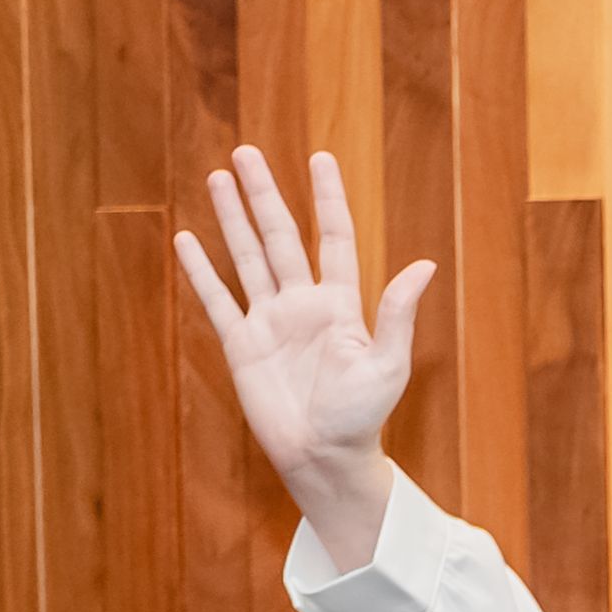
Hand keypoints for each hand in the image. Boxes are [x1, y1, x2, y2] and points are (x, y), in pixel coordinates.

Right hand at [172, 145, 431, 561]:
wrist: (324, 458)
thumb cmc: (363, 417)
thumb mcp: (387, 364)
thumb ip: (397, 314)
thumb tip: (424, 266)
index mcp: (340, 305)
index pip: (333, 238)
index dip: (327, 199)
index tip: (320, 158)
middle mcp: (302, 305)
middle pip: (280, 237)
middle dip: (264, 196)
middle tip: (246, 153)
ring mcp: (269, 322)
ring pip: (247, 257)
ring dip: (232, 219)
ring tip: (218, 178)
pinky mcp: (241, 345)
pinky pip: (217, 299)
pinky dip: (201, 271)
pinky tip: (187, 240)